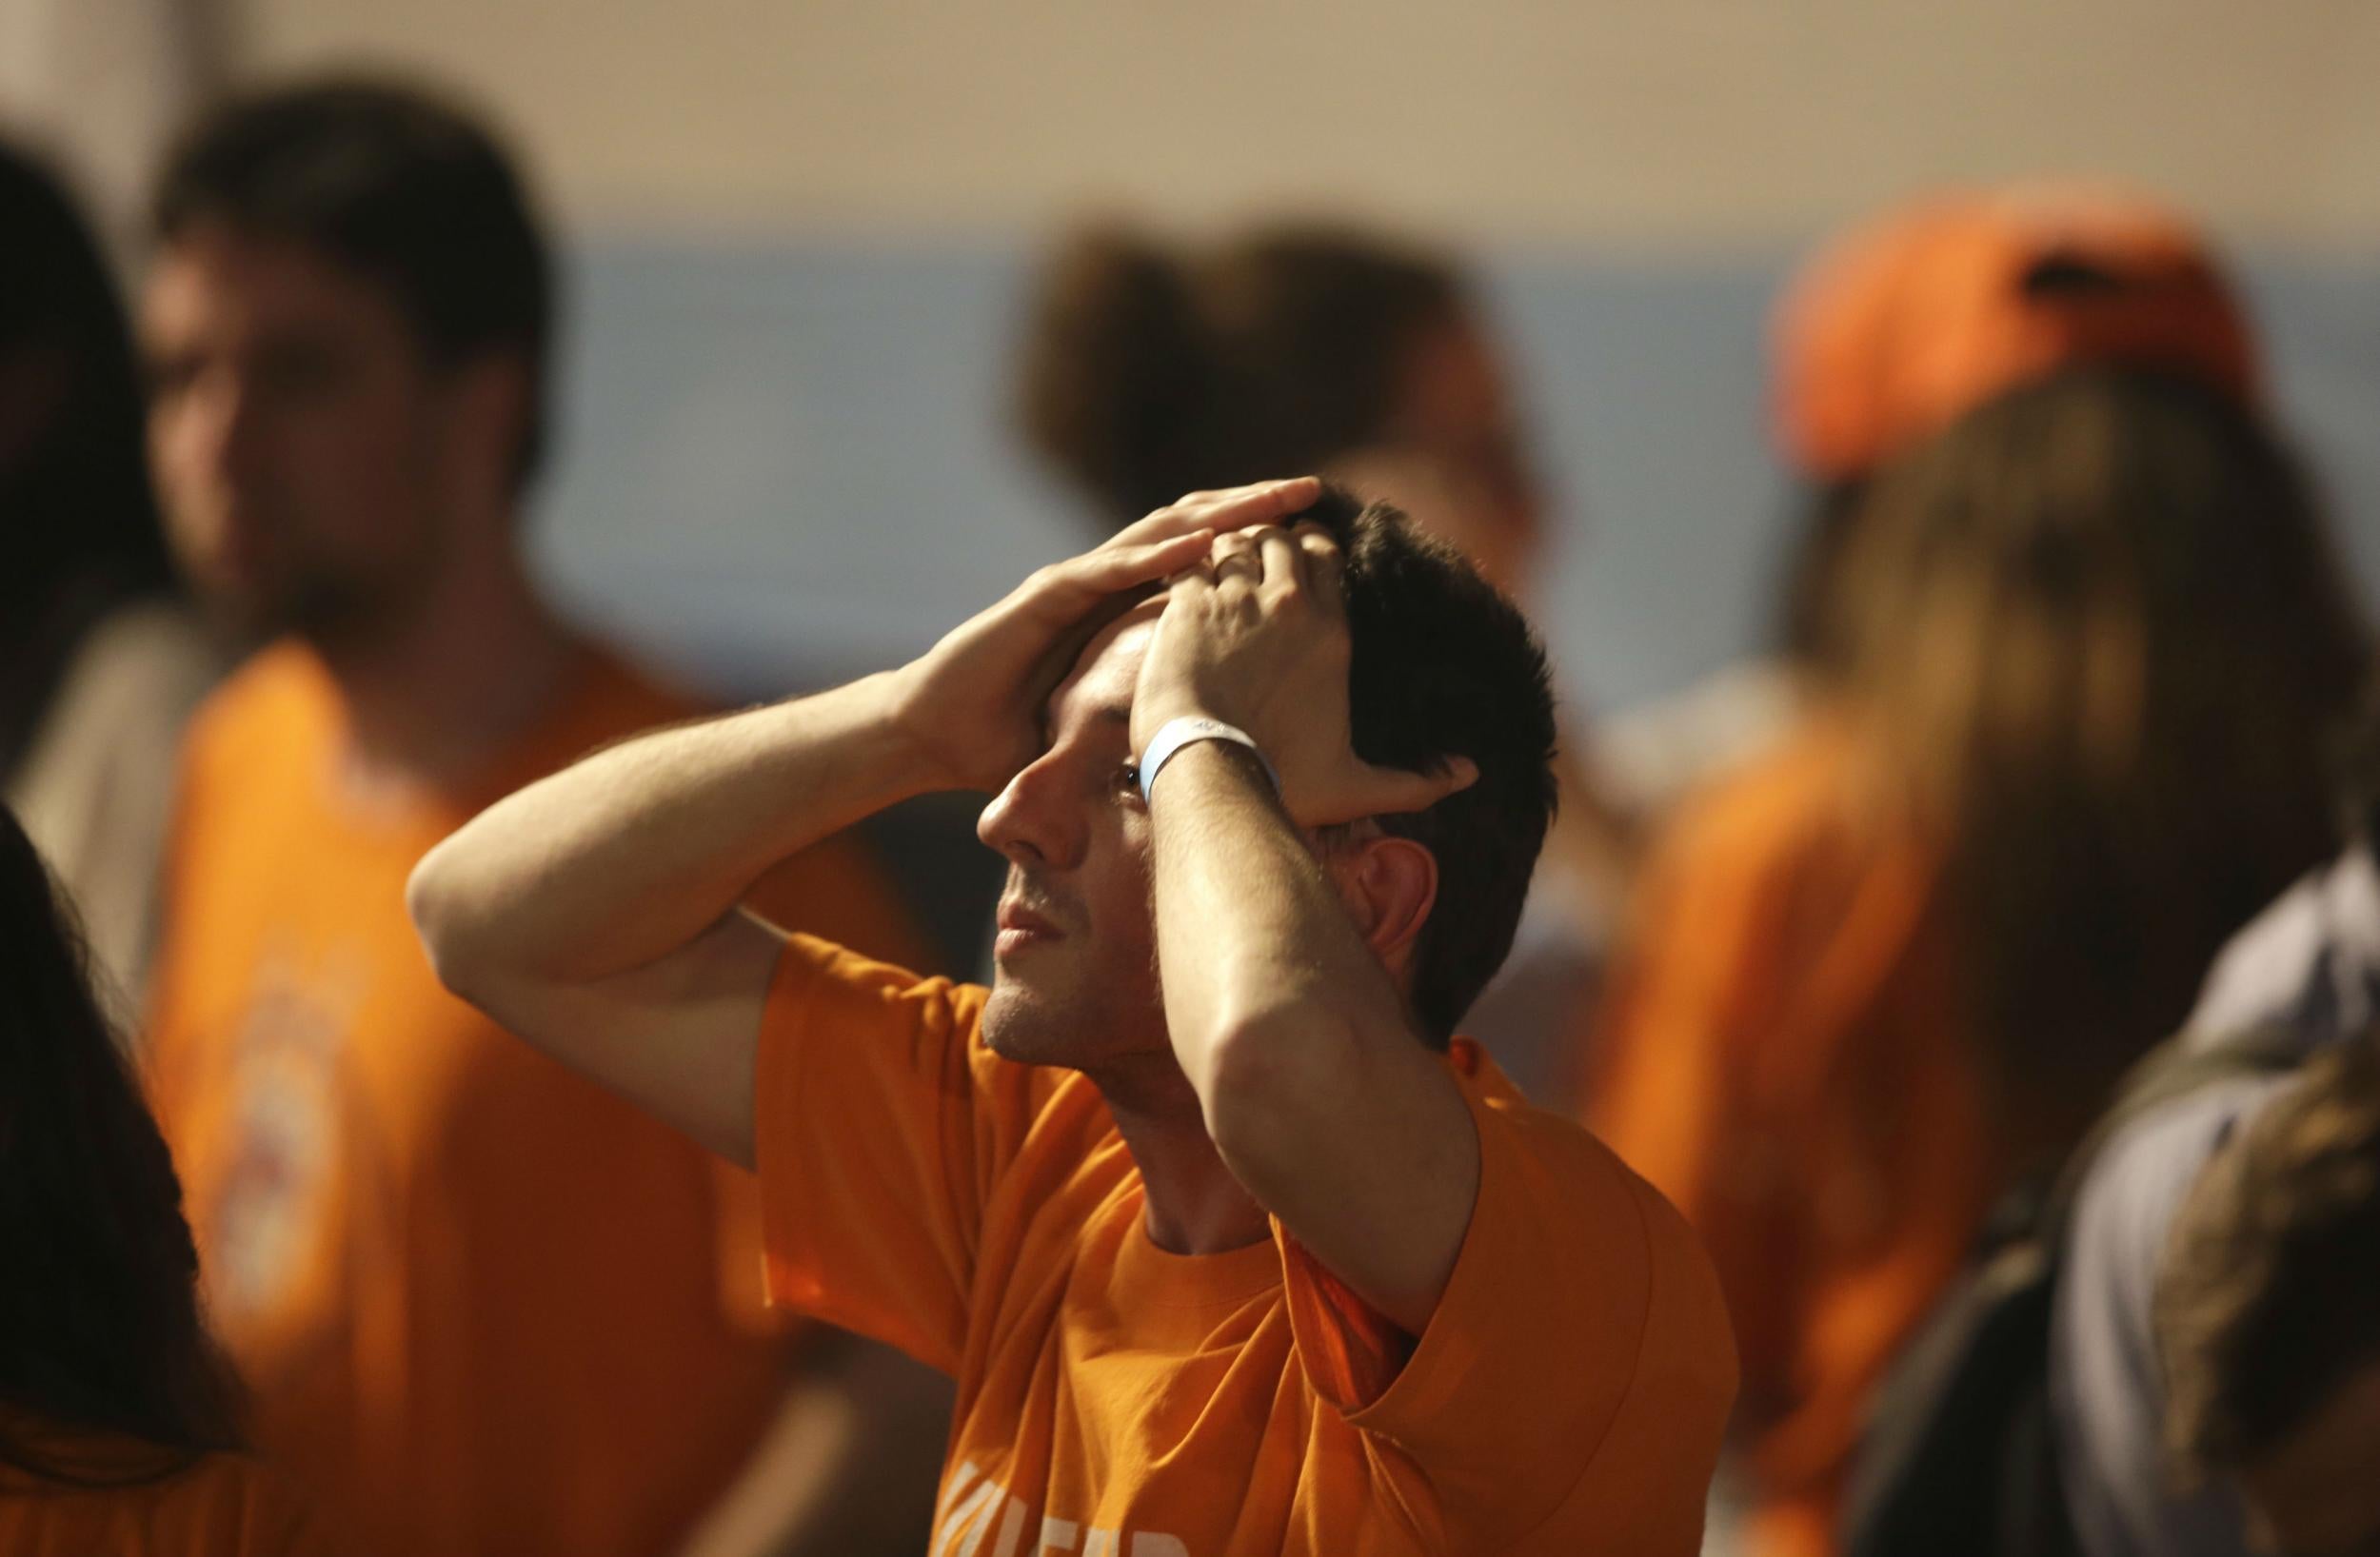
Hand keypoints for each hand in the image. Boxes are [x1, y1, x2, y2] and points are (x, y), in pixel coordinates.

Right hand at [893, 478, 1322, 791]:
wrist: (935, 735)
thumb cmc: (1011, 736)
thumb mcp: (1102, 721)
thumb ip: (1149, 713)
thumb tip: (1214, 750)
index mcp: (1125, 607)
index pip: (1203, 561)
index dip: (1257, 541)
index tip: (1317, 533)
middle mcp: (1105, 581)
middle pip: (1194, 530)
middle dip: (1254, 507)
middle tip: (1314, 490)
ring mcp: (1074, 582)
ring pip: (1158, 532)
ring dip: (1218, 514)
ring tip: (1273, 499)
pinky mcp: (1043, 597)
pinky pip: (1109, 569)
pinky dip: (1157, 554)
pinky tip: (1202, 546)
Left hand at [1133, 522, 1476, 826]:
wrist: (1211, 773)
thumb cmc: (1283, 782)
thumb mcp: (1355, 786)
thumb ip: (1415, 781)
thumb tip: (1470, 775)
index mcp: (1329, 633)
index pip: (1327, 555)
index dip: (1313, 548)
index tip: (1301, 559)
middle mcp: (1286, 605)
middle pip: (1283, 536)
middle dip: (1271, 540)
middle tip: (1257, 562)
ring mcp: (1234, 601)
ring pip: (1236, 540)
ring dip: (1230, 549)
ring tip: (1221, 571)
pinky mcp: (1187, 608)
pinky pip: (1191, 561)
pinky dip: (1188, 565)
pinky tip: (1184, 584)